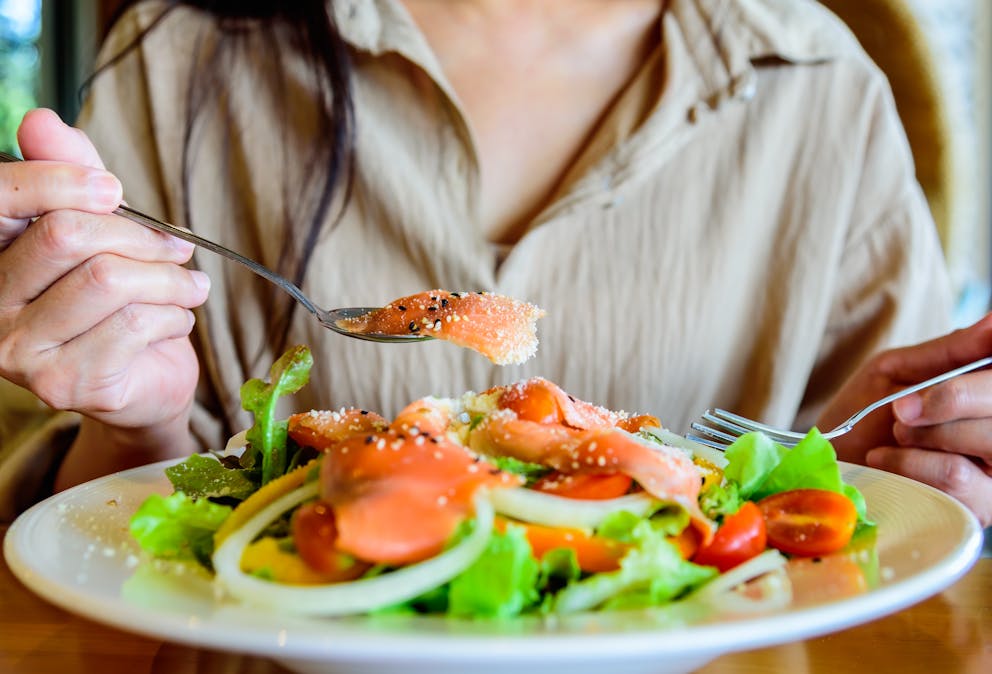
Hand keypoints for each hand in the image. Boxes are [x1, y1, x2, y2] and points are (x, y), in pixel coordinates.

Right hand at [0, 109, 209, 486]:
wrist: (145, 382)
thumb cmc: (121, 301)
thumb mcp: (102, 230)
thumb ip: (71, 174)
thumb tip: (39, 119)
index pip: (1, 197)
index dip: (61, 180)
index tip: (115, 189)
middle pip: (67, 236)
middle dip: (140, 236)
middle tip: (178, 247)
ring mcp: (23, 352)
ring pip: (109, 281)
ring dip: (170, 279)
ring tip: (190, 286)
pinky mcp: (68, 384)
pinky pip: (136, 324)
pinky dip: (175, 314)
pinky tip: (178, 320)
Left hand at [819, 314, 991, 525]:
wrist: (829, 466)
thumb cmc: (864, 413)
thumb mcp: (899, 370)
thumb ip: (952, 351)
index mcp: (985, 391)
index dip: (973, 381)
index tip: (936, 380)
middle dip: (948, 400)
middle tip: (901, 408)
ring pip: (986, 440)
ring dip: (924, 433)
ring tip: (895, 434)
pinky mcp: (981, 506)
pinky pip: (956, 476)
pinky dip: (910, 462)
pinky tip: (885, 459)